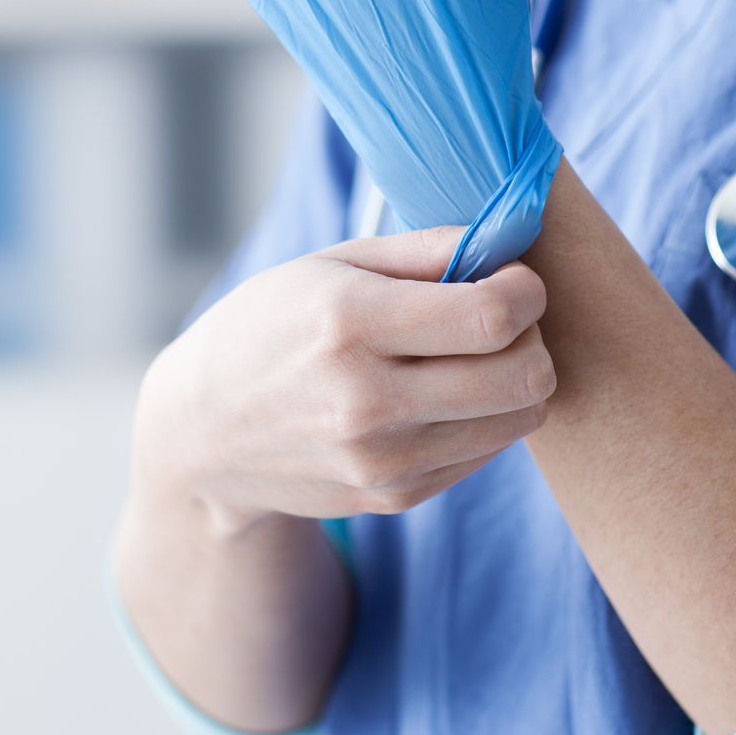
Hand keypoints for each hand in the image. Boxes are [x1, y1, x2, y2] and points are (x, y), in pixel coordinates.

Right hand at [134, 227, 554, 532]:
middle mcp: (368, 401)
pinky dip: (484, 418)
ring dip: (516, 379)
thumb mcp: (332, 264)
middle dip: (532, 337)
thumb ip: (426, 248)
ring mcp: (382, 460)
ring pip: (520, 418)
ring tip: (471, 356)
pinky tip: (440, 395)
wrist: (203, 433)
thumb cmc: (272, 327)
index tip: (514, 280)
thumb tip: (512, 237)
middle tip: (501, 319)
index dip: (527, 291)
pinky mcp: (394, 497)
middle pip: (524, 376)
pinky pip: (487, 451)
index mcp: (351, 324)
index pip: (493, 316)